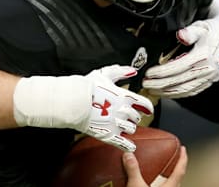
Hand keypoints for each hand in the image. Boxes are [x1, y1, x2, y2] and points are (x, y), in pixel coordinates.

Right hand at [13, 65, 153, 151]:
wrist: (73, 101)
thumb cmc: (87, 87)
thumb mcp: (104, 75)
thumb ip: (121, 72)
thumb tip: (132, 71)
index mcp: (125, 97)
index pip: (144, 104)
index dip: (145, 106)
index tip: (146, 109)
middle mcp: (124, 111)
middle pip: (137, 117)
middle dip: (133, 116)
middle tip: (126, 115)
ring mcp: (117, 124)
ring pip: (131, 130)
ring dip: (128, 128)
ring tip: (121, 126)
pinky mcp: (109, 135)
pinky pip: (123, 144)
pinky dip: (128, 146)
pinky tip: (130, 147)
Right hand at [123, 146, 186, 186]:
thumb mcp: (137, 185)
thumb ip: (133, 169)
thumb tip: (129, 155)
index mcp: (170, 186)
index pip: (180, 169)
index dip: (182, 158)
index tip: (183, 149)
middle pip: (178, 176)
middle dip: (176, 166)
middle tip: (175, 157)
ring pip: (171, 183)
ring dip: (168, 176)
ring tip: (163, 169)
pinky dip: (159, 183)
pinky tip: (150, 181)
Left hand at [143, 0, 218, 97]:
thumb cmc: (214, 29)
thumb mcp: (202, 26)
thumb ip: (190, 32)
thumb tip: (181, 35)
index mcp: (203, 56)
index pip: (177, 68)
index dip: (161, 72)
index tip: (148, 73)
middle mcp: (208, 70)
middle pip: (179, 82)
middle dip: (160, 85)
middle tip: (145, 84)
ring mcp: (210, 77)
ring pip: (185, 90)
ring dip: (167, 92)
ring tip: (152, 90)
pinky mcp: (211, 81)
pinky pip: (193, 91)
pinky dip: (178, 94)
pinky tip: (167, 93)